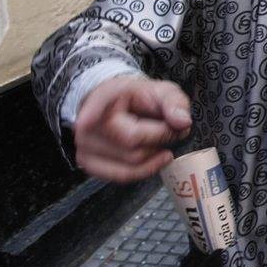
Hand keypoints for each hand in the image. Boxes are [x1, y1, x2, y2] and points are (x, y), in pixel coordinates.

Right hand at [74, 75, 192, 182]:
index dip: (159, 133)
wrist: (115, 102)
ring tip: (161, 141)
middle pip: (135, 150)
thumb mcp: (161, 90)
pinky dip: (144, 169)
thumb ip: (175, 103)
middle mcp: (87, 128)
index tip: (179, 126)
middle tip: (173, 130)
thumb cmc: (137, 96)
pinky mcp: (90, 165)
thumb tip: (183, 123)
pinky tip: (155, 157)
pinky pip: (122, 176)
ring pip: (130, 166)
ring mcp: (84, 148)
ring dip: (153, 157)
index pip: (130, 130)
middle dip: (162, 142)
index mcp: (101, 102)